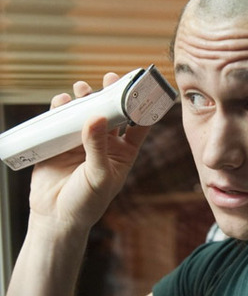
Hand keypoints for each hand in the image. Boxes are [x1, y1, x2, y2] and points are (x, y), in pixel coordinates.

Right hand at [28, 73, 150, 229]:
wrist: (55, 218)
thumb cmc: (87, 202)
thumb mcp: (99, 175)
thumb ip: (97, 147)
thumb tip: (96, 116)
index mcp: (124, 151)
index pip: (138, 124)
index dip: (142, 106)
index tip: (144, 87)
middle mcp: (106, 143)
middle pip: (111, 112)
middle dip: (111, 94)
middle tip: (110, 77)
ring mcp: (82, 140)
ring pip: (87, 112)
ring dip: (86, 97)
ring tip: (83, 88)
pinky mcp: (60, 142)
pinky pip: (61, 119)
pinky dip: (62, 107)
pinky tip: (63, 101)